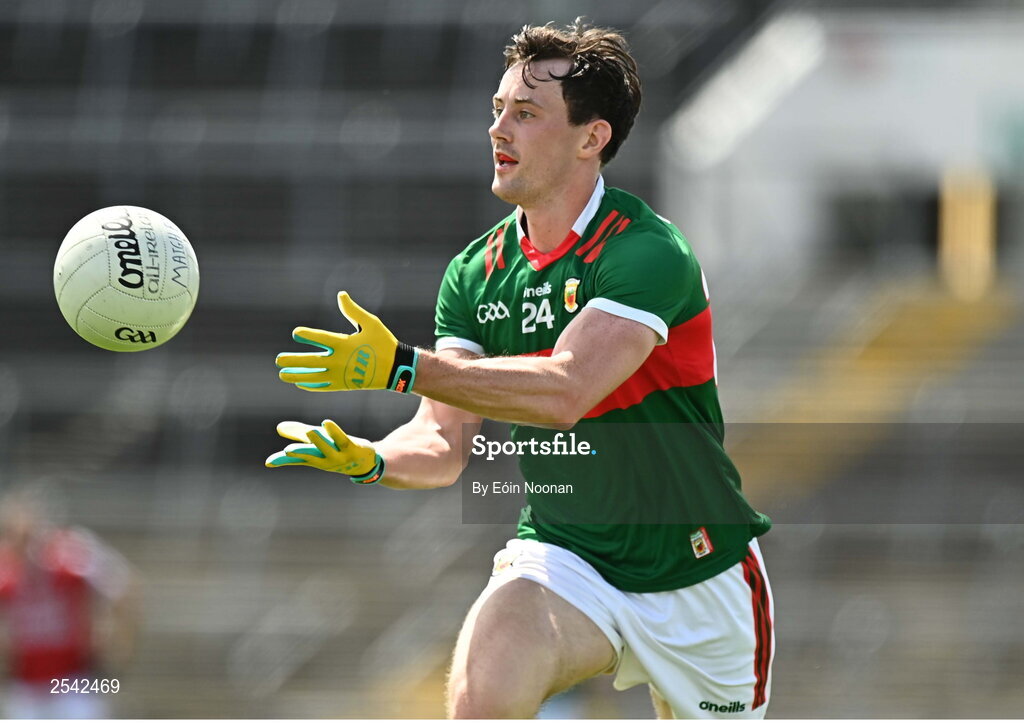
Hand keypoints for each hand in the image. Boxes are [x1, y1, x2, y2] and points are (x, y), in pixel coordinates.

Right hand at [265, 420, 384, 483]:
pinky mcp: (351, 447)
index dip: (283, 461)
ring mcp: (339, 455)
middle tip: (288, 451)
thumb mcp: (317, 444)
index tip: (268, 462)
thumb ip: (298, 434)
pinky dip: (334, 431)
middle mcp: (325, 459)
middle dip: (300, 453)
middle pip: (311, 456)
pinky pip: (342, 439)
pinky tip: (326, 422)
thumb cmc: (336, 451)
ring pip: (327, 448)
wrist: (365, 463)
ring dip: (319, 441)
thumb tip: (279, 427)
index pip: (297, 460)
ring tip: (309, 431)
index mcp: (314, 459)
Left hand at [277, 291, 417, 392]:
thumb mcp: (371, 323)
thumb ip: (353, 310)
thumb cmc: (383, 343)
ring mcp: (340, 375)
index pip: (320, 338)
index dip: (307, 335)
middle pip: (311, 361)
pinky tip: (301, 383)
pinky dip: (311, 385)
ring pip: (313, 376)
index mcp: (344, 343)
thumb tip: (340, 294)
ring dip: (297, 375)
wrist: (395, 368)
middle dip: (293, 360)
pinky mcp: (344, 385)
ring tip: (283, 374)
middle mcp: (339, 360)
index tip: (295, 334)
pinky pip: (323, 386)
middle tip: (278, 360)